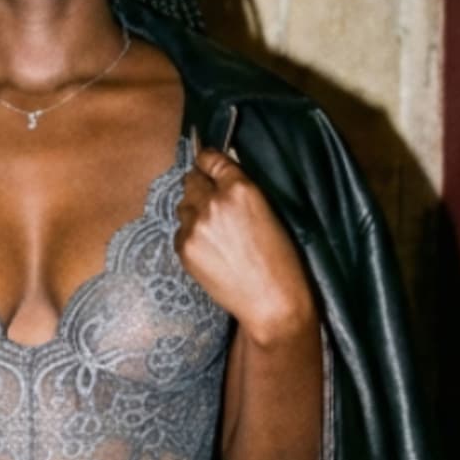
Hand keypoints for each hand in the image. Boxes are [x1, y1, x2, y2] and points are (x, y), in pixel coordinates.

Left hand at [174, 145, 315, 345]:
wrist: (270, 300)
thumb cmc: (280, 260)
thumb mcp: (269, 211)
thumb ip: (241, 190)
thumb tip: (219, 177)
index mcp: (240, 188)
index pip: (209, 158)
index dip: (207, 162)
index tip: (207, 164)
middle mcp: (213, 202)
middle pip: (190, 180)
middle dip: (199, 186)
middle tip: (211, 202)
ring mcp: (195, 226)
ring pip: (182, 206)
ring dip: (193, 211)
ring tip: (214, 232)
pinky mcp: (184, 248)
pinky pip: (179, 232)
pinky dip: (190, 236)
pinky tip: (210, 250)